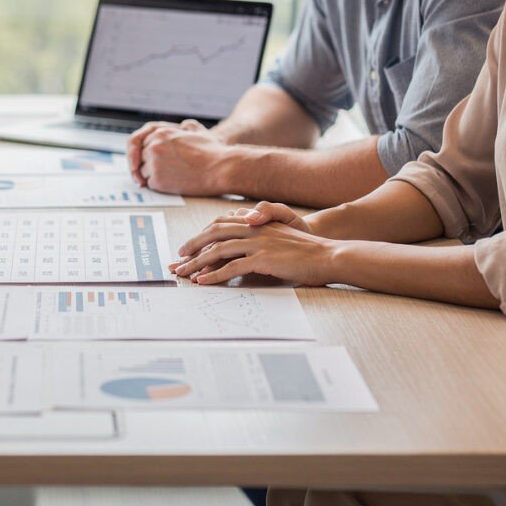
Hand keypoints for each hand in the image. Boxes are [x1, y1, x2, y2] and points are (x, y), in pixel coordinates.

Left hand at [129, 120, 232, 195]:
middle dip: (147, 164)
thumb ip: (184, 127)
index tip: (149, 160)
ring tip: (171, 176)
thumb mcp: (197, 130)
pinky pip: (150, 184)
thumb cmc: (212, 151)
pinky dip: (158, 186)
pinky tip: (173, 183)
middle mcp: (154, 146)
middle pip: (140, 158)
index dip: (147, 153)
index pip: (142, 143)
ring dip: (152, 176)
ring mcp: (154, 163)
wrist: (220, 169)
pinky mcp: (157, 180)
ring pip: (142, 172)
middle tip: (160, 171)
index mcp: (161, 133)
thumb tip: (181, 127)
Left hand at [170, 202, 333, 284]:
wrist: (328, 255)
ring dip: (197, 262)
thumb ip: (258, 240)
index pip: (221, 225)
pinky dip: (215, 275)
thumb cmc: (305, 252)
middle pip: (214, 234)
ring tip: (183, 273)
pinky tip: (203, 281)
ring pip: (218, 250)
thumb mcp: (278, 239)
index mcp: (256, 223)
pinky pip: (232, 267)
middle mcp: (254, 230)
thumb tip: (240, 252)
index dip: (202, 235)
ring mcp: (258, 243)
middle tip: (177, 259)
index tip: (188, 247)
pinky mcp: (263, 259)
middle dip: (192, 246)